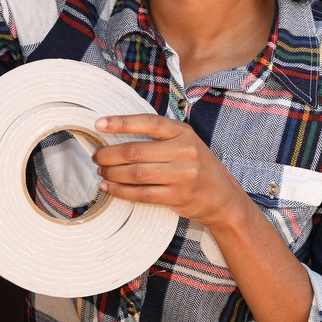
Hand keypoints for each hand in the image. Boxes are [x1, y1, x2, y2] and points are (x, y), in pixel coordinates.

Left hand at [92, 113, 248, 227]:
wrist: (225, 199)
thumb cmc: (198, 166)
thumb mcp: (186, 143)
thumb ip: (160, 137)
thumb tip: (117, 132)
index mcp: (184, 133)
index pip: (148, 122)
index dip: (121, 122)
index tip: (98, 124)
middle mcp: (185, 151)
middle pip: (135, 151)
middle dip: (109, 155)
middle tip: (97, 157)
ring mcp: (183, 175)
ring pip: (136, 173)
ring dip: (112, 173)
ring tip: (101, 172)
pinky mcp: (178, 196)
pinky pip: (141, 194)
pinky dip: (120, 191)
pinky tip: (108, 187)